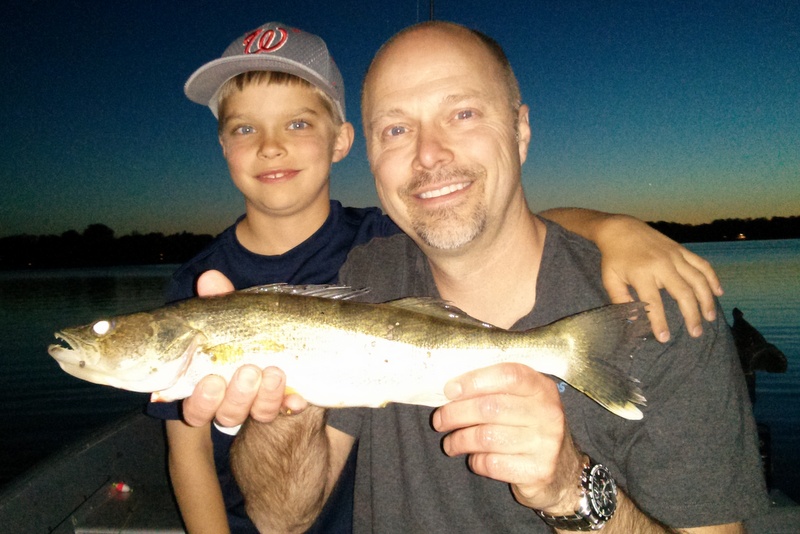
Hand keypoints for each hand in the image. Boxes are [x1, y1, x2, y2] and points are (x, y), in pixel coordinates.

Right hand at [180, 270, 307, 427]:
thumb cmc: (254, 328)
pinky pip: (290, 412)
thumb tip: (209, 278)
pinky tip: (297, 397)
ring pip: (258, 414)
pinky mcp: (290, 403)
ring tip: (274, 371)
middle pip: (226, 415)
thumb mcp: (239, 311)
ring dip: (264, 396)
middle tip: (248, 370)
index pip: (196, 407)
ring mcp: (263, 404)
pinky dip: (292, 403)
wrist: (300, 342)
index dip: (201, 401)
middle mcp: (235, 401)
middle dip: (236, 396)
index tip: (211, 381)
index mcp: (211, 385)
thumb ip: (222, 300)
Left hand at [431, 363, 584, 512]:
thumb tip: (451, 389)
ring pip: (486, 437)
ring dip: (459, 440)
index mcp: (542, 388)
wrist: (563, 472)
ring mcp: (546, 443)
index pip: (508, 375)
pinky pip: (492, 464)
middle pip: (490, 408)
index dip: (475, 380)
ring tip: (450, 443)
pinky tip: (473, 459)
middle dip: (455, 414)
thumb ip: (496, 390)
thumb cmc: (531, 429)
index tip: (450, 390)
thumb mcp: (524, 402)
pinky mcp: (538, 471)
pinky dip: (475, 461)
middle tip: (439, 420)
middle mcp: (548, 413)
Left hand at [596, 215, 722, 341]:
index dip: (659, 321)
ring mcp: (674, 256)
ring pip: (698, 279)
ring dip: (706, 300)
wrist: (621, 229)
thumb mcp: (610, 279)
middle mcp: (661, 265)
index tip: (664, 338)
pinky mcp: (681, 250)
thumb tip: (634, 320)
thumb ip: (620, 300)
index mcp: (641, 274)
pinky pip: (702, 264)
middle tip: (696, 333)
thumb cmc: (614, 258)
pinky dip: (712, 278)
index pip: (653, 303)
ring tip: (710, 317)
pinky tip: (718, 292)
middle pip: (683, 293)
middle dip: (691, 315)